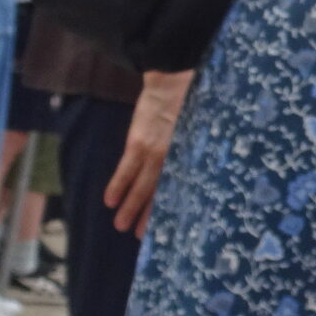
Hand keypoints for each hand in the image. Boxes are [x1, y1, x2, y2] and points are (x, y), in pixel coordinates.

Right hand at [106, 70, 193, 235]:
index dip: (173, 206)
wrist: (173, 78)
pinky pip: (126, 169)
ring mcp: (154, 151)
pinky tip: (110, 201)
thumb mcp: (204, 126)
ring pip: (141, 185)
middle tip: (141, 238)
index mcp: (189, 155)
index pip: (180, 187)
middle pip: (160, 192)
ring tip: (121, 227)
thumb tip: (205, 163)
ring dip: (130, 207)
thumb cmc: (194, 100)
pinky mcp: (138, 142)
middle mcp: (173, 157)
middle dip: (149, 215)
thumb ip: (198, 146)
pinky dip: (118, 185)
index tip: (169, 225)